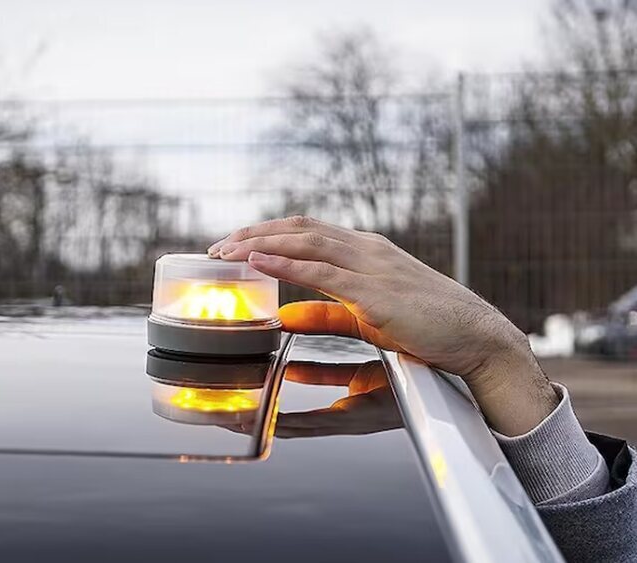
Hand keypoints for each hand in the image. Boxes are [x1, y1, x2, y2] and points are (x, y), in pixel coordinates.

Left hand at [208, 216, 558, 434]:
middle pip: (299, 230)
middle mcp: (366, 250)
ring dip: (260, 244)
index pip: (308, 231)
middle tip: (218, 246)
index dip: (269, 233)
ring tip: (226, 251)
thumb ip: (327, 311)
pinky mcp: (375, 293)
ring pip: (305, 243)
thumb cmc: (427, 326)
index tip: (238, 242)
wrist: (477, 337)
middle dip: (254, 233)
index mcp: (366, 251)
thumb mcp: (368, 314)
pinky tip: (257, 262)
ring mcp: (372, 267)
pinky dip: (285, 264)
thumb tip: (288, 316)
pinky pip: (321, 272)